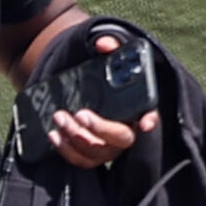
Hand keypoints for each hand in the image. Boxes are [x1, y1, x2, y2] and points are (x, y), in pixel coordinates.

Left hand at [47, 30, 159, 167]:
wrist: (92, 88)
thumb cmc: (108, 73)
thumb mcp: (112, 56)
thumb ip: (112, 45)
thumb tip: (102, 44)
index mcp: (140, 108)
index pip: (152, 116)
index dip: (150, 121)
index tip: (145, 124)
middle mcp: (129, 131)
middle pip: (120, 140)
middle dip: (99, 129)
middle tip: (78, 114)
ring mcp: (111, 147)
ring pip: (98, 152)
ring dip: (76, 138)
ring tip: (59, 117)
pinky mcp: (94, 155)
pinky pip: (83, 161)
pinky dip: (67, 151)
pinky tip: (54, 135)